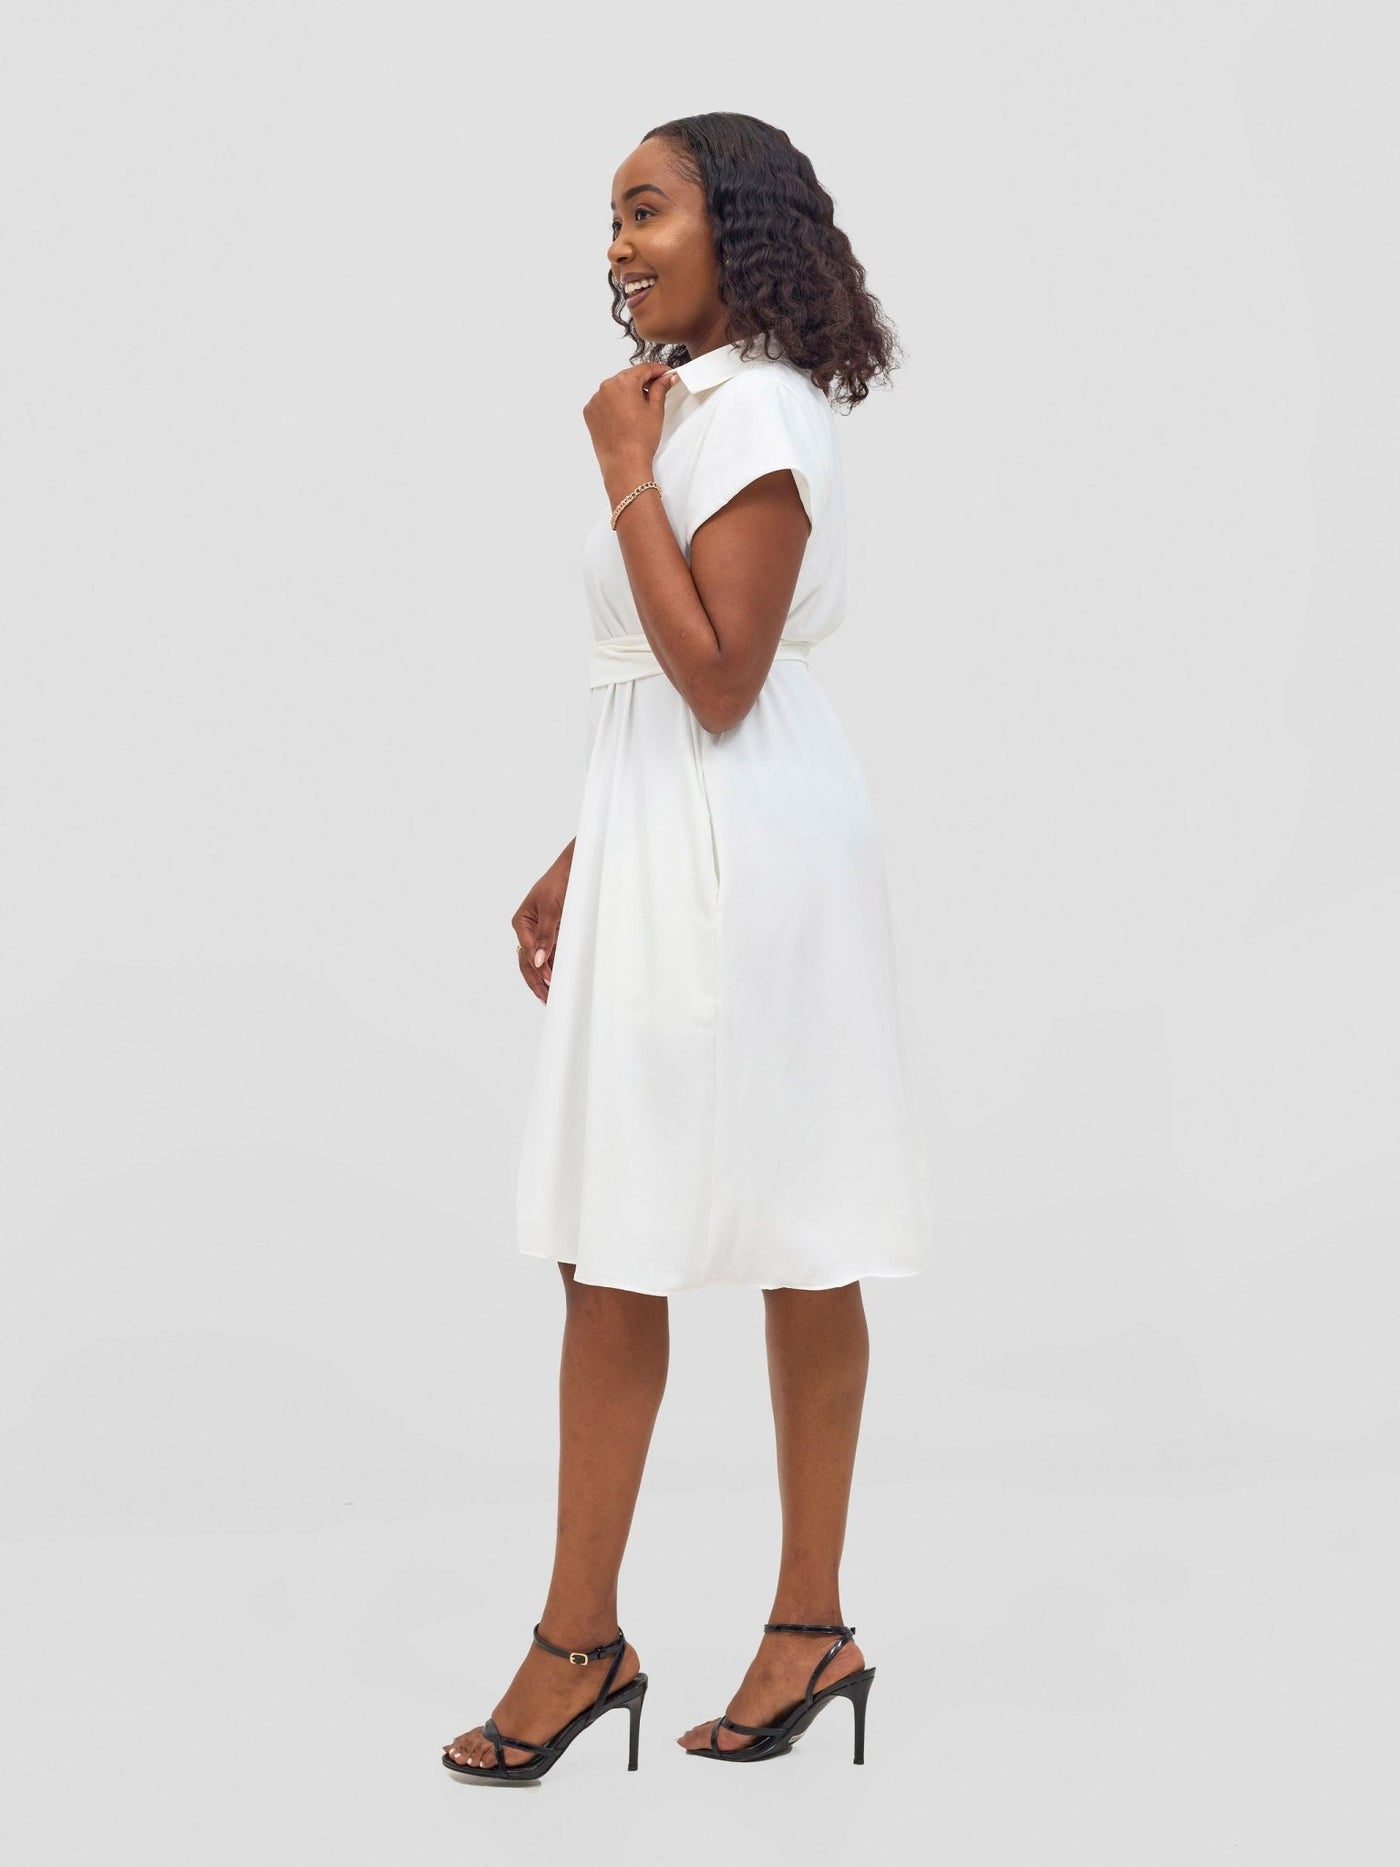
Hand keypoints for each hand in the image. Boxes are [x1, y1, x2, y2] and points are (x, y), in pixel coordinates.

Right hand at [512, 849, 571, 1003]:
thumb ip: (546, 935)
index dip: (537, 968)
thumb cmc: (561, 882)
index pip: (527, 952)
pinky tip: (559, 985)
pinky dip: (554, 970)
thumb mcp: (553, 908)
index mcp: (521, 922)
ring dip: (545, 980)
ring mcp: (541, 935)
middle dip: (537, 981)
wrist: (577, 868)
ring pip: (540, 963)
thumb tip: (539, 962)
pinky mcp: (554, 936)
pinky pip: (552, 957)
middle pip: (528, 962)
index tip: (550, 981)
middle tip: (548, 999)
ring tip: (554, 999)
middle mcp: (528, 931)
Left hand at [583, 362, 678, 488]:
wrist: (624, 464)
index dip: (658, 370)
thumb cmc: (640, 440)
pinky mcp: (590, 412)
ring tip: (640, 407)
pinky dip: (615, 404)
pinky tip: (625, 416)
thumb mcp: (656, 409)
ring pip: (615, 389)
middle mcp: (606, 387)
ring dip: (627, 393)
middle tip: (657, 388)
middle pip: (628, 377)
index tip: (666, 373)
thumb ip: (660, 388)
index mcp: (623, 382)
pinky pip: (605, 401)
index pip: (644, 369)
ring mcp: (596, 400)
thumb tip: (666, 378)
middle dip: (643, 381)